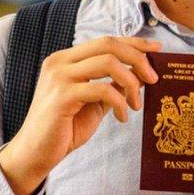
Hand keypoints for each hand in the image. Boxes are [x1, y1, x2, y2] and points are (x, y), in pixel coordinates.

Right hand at [0, 35, 162, 194]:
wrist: (36, 153)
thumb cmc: (64, 128)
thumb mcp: (94, 102)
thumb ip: (112, 86)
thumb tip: (141, 74)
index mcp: (66, 59)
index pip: (105, 41)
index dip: (134, 42)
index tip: (157, 49)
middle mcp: (60, 62)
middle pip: (108, 45)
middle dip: (138, 59)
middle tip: (154, 79)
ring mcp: (59, 77)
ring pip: (108, 63)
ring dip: (131, 82)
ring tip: (136, 104)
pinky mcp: (62, 96)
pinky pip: (102, 90)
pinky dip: (120, 102)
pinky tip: (123, 117)